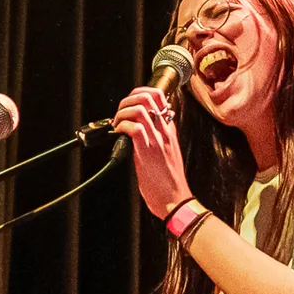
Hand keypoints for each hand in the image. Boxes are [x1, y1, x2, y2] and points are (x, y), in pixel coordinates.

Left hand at [112, 87, 193, 218]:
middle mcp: (164, 131)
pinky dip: (122, 126)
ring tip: (117, 125)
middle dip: (128, 99)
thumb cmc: (169, 181)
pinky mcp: (147, 151)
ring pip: (140, 108)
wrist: (175, 200)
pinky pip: (134, 128)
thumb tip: (145, 128)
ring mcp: (157, 139)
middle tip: (119, 114)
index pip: (159, 97)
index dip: (140, 93)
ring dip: (122, 112)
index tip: (128, 103)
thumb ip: (160, 137)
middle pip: (149, 96)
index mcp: (169, 130)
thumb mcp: (168, 152)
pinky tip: (119, 135)